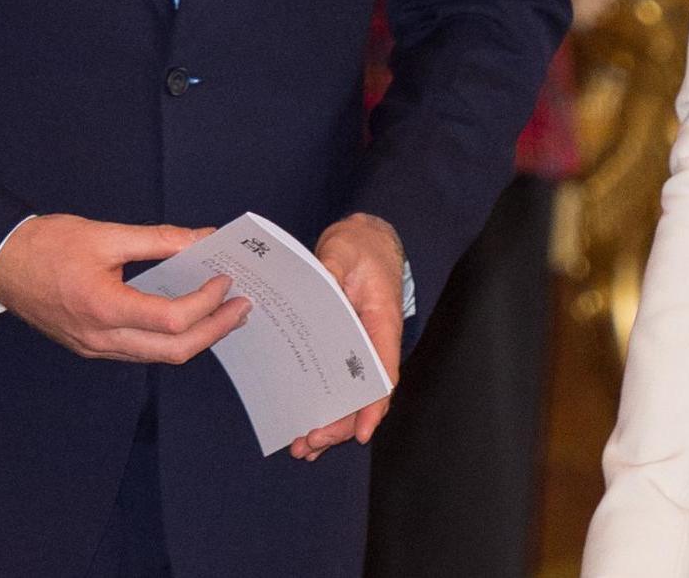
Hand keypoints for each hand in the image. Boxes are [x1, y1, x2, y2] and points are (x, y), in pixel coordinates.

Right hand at [0, 214, 248, 363]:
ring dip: (196, 338)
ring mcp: (94, 348)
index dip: (207, 303)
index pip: (172, 320)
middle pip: (172, 351)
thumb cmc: (47, 245)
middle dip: (214, 331)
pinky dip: (169, 338)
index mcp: (104, 308)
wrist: (1, 264)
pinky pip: (139, 351)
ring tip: (222, 312)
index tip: (226, 280)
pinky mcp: (91, 346)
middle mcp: (101, 338)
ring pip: (157, 357)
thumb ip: (159, 239)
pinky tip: (186, 316)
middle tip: (242, 308)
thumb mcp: (106, 234)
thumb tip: (202, 238)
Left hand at [289, 213, 405, 460]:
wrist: (365, 240)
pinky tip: (308, 430)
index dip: (374, 405)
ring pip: (352, 397)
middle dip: (341, 424)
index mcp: (382, 322)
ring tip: (305, 448)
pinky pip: (338, 384)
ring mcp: (360, 348)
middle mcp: (374, 342)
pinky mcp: (344, 348)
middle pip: (365, 395)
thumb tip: (320, 288)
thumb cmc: (360, 246)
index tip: (362, 432)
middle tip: (310, 442)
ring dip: (332, 424)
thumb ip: (332, 269)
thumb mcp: (344, 250)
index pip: (384, 372)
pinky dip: (326, 409)